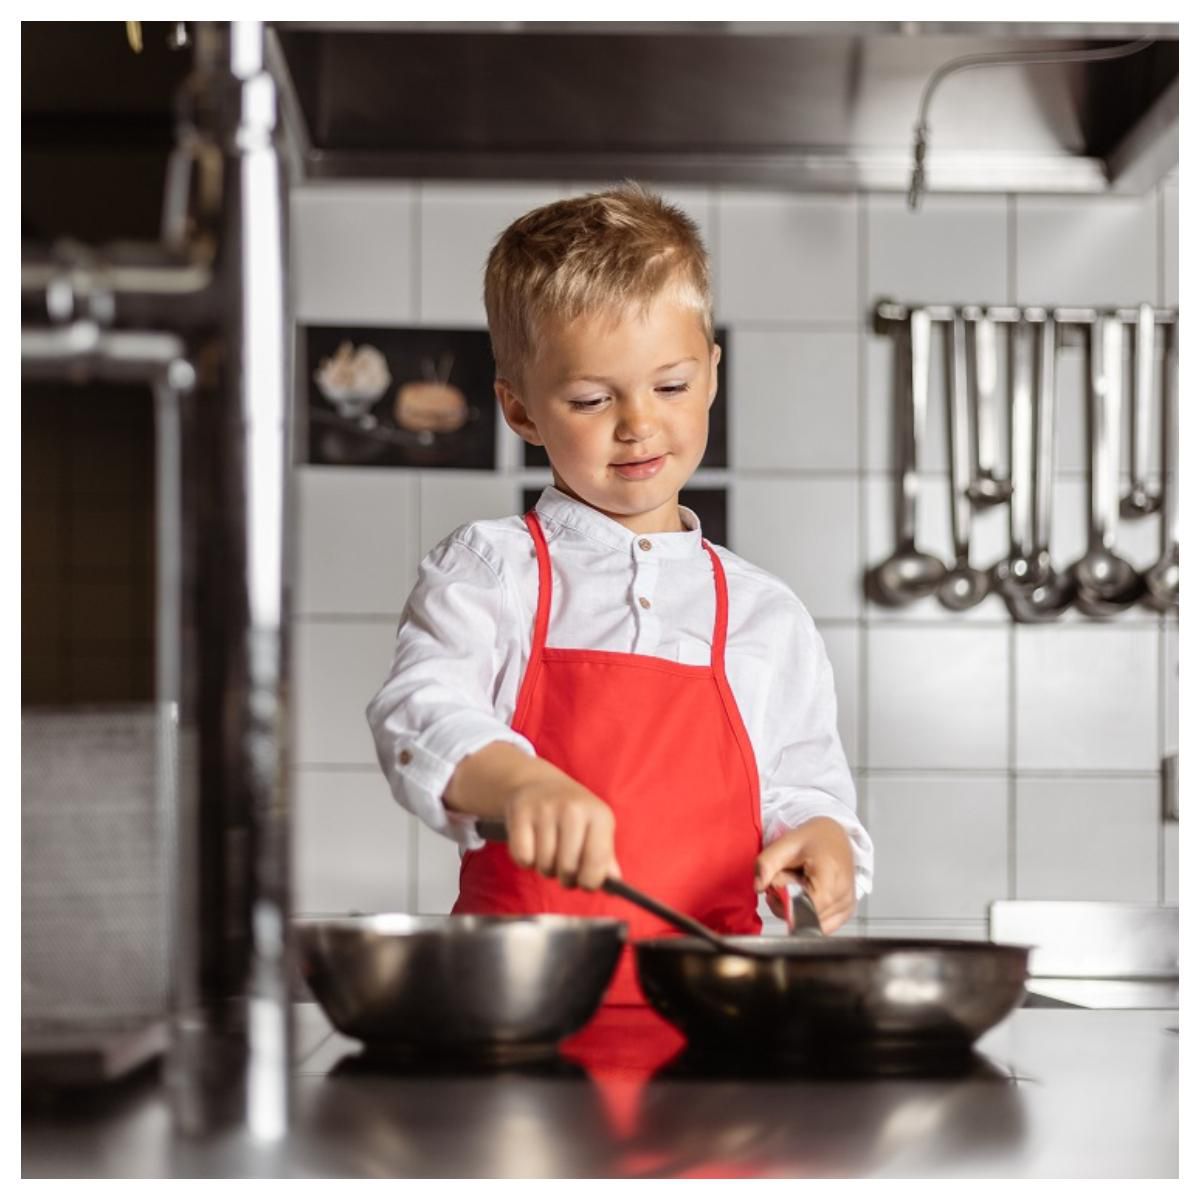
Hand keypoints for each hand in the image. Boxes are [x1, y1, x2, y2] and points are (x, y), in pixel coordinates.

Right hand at [504, 761, 620, 890]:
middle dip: (565, 878)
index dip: (590, 882)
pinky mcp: (521, 812)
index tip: (585, 881)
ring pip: (544, 865)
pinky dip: (525, 860)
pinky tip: (531, 845)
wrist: (540, 784)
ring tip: (548, 853)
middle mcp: (574, 809)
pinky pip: (522, 857)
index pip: (597, 862)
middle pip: (568, 869)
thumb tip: (614, 885)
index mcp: (600, 815)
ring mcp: (546, 809)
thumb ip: (605, 859)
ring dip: (545, 868)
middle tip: (563, 867)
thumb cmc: (574, 817)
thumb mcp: (596, 830)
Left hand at [754, 817, 855, 933]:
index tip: (775, 888)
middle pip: (805, 918)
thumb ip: (767, 863)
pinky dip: (808, 913)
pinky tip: (807, 894)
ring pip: (811, 924)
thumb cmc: (814, 838)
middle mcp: (843, 894)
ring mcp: (847, 906)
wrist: (836, 836)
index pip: (805, 908)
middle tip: (786, 880)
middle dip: (787, 905)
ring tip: (798, 885)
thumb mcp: (785, 843)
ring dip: (797, 910)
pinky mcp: (846, 912)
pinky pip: (820, 925)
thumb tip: (758, 887)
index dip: (784, 903)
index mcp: (830, 875)